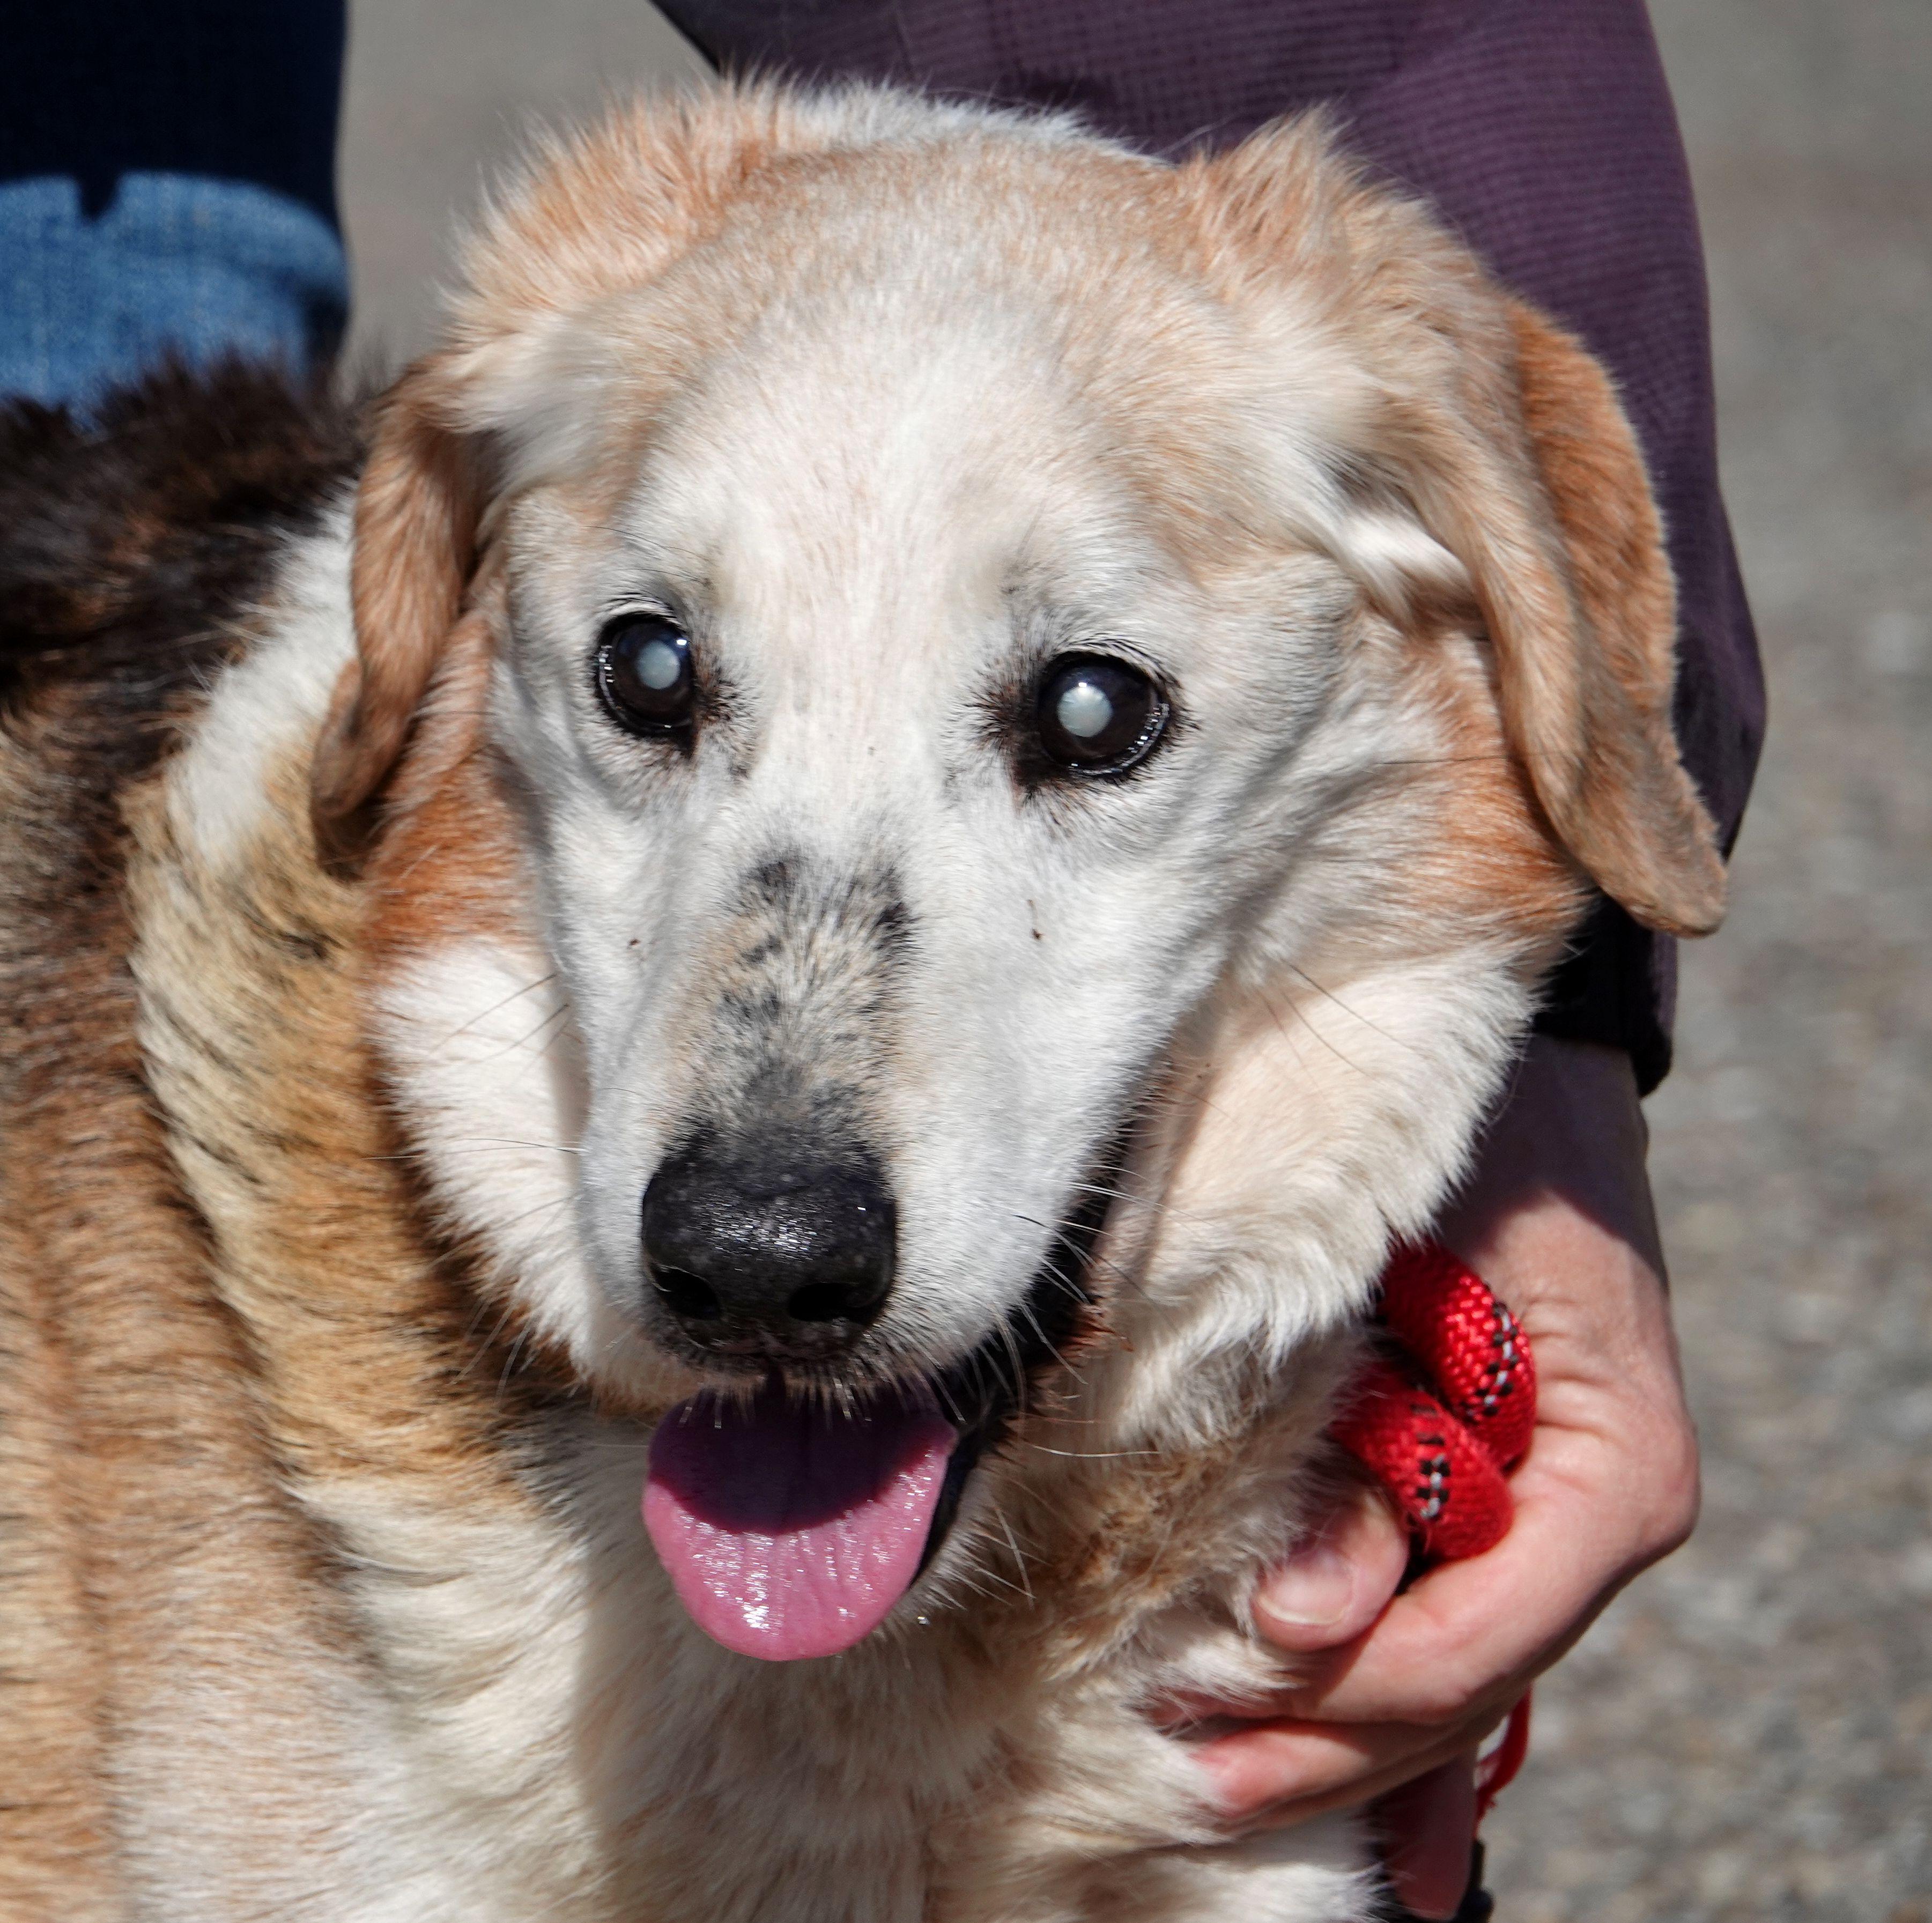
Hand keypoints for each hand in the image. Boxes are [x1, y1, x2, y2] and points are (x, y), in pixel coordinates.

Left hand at [1191, 1036, 1699, 1917]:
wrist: (1505, 1083)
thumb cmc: (1468, 1147)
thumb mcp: (1420, 1269)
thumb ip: (1370, 1442)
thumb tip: (1291, 1614)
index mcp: (1609, 1461)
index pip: (1487, 1623)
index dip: (1364, 1669)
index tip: (1238, 1667)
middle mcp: (1592, 1515)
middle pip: (1461, 1681)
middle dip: (1323, 1738)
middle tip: (1183, 1766)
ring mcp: (1550, 1524)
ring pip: (1450, 1683)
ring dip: (1337, 1750)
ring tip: (1215, 1786)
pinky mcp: (1497, 1511)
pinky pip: (1456, 1645)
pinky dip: (1410, 1740)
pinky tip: (1398, 1856)